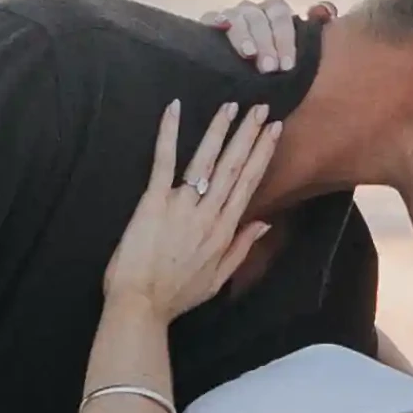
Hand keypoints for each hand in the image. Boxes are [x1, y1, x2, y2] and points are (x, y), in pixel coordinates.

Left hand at [104, 100, 284, 319]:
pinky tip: (174, 109)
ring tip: (232, 106)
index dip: (261, 154)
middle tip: (260, 107)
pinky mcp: (154, 202)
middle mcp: (208, 214)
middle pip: (233, 167)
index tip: (272, 130)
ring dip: (220, 130)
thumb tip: (265, 222)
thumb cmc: (176, 295)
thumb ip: (242, 247)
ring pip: (206, 160)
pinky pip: (164, 162)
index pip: (248, 184)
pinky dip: (169, 134)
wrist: (140, 306)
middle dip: (248, 135)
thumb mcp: (218, 278)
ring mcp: (181, 206)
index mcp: (224, 231)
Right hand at [204, 0, 329, 75]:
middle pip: (261, 15)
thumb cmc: (272, 73)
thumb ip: (305, 46)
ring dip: (244, 34)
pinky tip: (218, 29)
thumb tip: (322, 13)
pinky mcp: (211, 24)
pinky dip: (216, 20)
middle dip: (267, 41)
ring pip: (239, 16)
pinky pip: (212, 16)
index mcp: (274, 16)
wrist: (234, 83)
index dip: (285, 39)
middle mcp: (254, 12)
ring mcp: (232, 16)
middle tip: (268, 68)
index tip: (286, 66)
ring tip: (248, 54)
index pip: (281, 15)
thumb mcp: (291, 63)